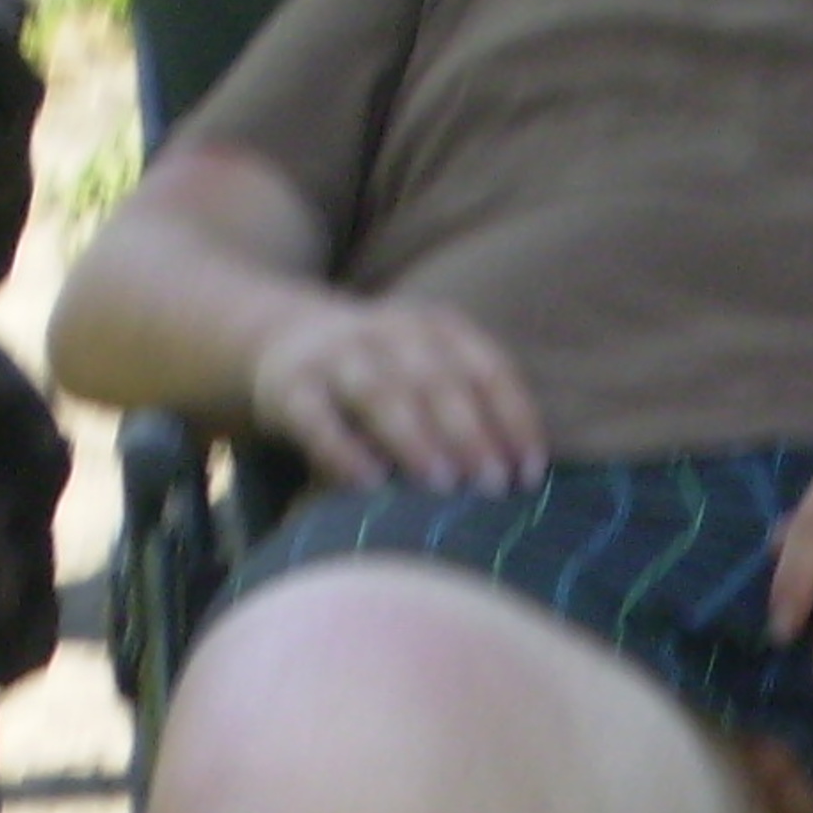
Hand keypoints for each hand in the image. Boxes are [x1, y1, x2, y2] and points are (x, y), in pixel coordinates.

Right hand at [243, 296, 547, 494]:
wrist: (284, 335)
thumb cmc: (382, 372)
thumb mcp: (427, 366)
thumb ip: (466, 405)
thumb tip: (516, 480)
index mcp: (438, 328)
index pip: (487, 369)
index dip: (513, 419)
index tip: (528, 472)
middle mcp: (390, 333)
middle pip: (437, 381)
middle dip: (470, 433)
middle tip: (492, 484)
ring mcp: (338, 356)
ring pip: (381, 394)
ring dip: (416, 438)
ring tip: (443, 483)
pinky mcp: (290, 388)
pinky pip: (318, 421)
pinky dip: (344, 452)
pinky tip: (370, 484)